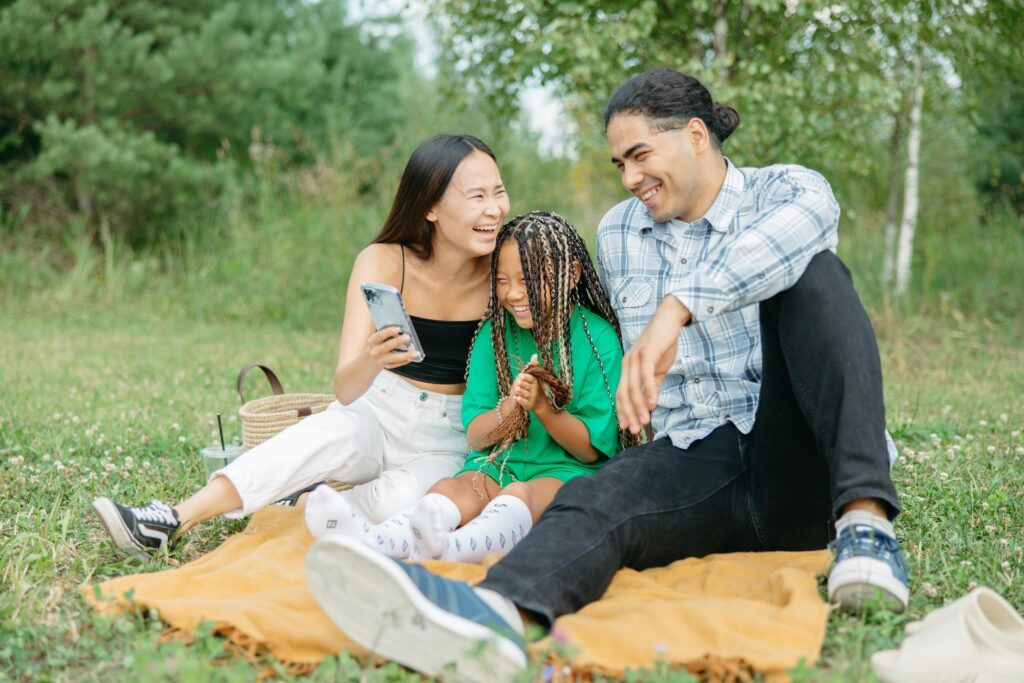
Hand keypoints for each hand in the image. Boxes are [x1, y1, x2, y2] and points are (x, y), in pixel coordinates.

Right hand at [366, 326, 419, 369]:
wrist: (369, 361)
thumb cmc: (377, 345)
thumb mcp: (377, 338)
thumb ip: (386, 333)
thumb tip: (401, 325)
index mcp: (372, 341)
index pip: (380, 335)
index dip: (389, 331)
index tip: (398, 328)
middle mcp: (375, 351)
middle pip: (387, 346)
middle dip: (398, 341)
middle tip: (408, 337)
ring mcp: (381, 359)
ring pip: (394, 358)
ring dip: (406, 355)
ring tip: (416, 352)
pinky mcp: (386, 366)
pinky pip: (397, 364)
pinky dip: (405, 361)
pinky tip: (412, 358)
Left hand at [513, 354, 547, 412]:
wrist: (538, 402)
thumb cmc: (534, 387)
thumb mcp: (534, 376)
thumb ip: (533, 366)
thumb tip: (534, 354)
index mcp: (535, 381)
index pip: (528, 377)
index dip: (522, 377)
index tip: (520, 377)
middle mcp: (534, 389)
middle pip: (522, 385)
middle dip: (518, 384)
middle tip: (518, 385)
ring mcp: (532, 397)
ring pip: (521, 392)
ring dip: (517, 391)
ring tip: (517, 390)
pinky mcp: (528, 405)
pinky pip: (521, 401)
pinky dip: (518, 399)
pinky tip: (516, 397)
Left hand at [617, 296, 690, 433]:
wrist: (669, 319)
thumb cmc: (662, 344)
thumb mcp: (657, 368)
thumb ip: (653, 385)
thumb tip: (651, 404)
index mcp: (627, 368)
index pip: (621, 394)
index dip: (623, 412)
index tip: (628, 428)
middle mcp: (627, 364)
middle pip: (624, 394)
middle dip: (629, 414)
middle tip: (635, 430)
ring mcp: (636, 358)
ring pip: (633, 387)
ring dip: (639, 406)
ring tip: (645, 421)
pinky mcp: (647, 353)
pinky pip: (646, 375)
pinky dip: (649, 390)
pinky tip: (653, 403)